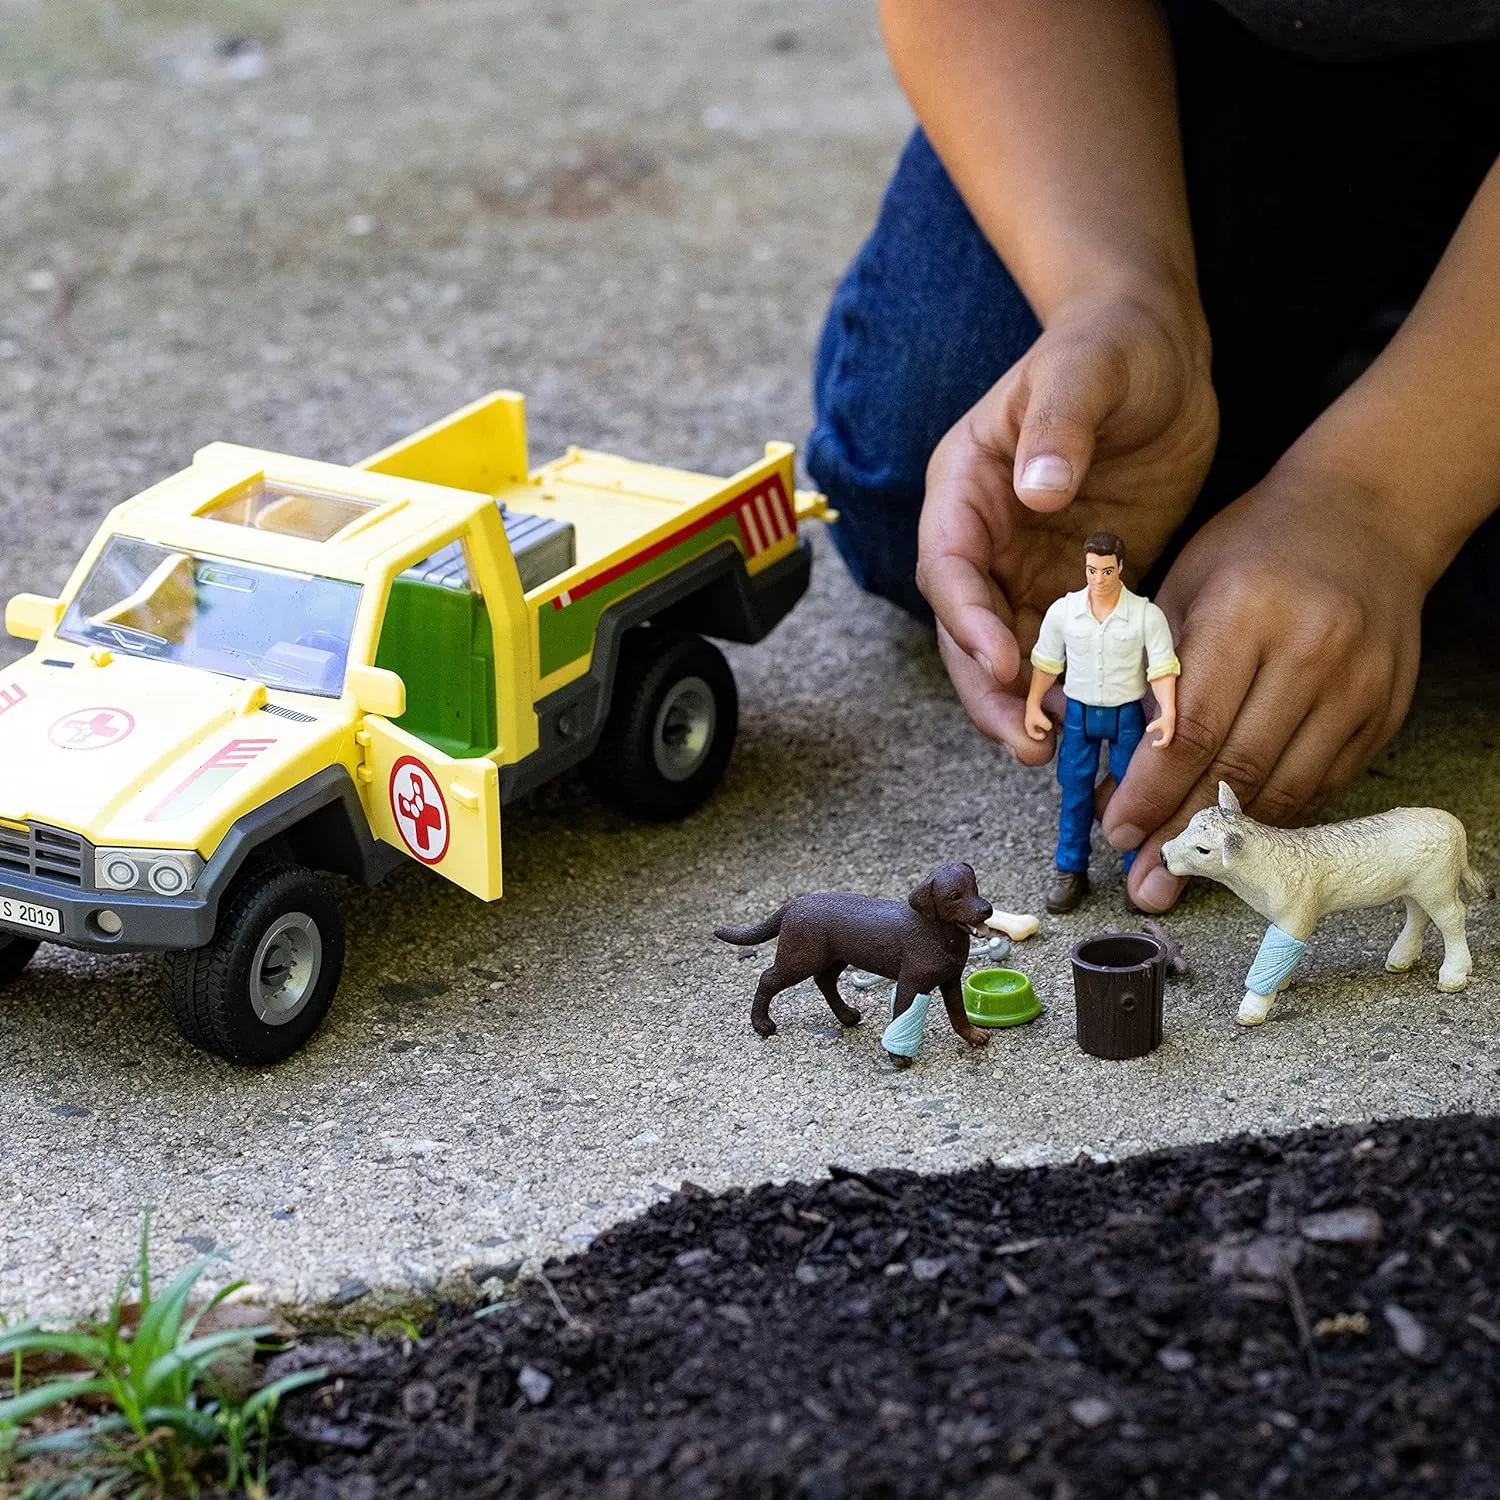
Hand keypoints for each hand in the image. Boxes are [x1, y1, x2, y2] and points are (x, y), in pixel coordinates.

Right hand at [917, 286, 1216, 760]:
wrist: (1159, 351)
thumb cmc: (1110, 346)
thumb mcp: (1085, 371)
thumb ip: (1059, 426)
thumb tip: (1038, 489)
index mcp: (965, 488)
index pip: (948, 566)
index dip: (967, 619)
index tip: (1001, 662)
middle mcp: (985, 538)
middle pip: (969, 629)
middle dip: (992, 690)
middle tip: (1027, 744)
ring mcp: (1028, 567)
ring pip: (1014, 653)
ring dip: (1033, 705)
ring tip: (1061, 756)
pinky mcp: (1076, 586)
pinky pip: (1071, 648)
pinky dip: (1084, 688)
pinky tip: (1109, 723)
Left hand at [1102, 457, 1425, 909]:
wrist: (1365, 516)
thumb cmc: (1253, 549)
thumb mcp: (1184, 586)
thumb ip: (1150, 673)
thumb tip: (1110, 766)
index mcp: (1245, 613)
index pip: (1190, 727)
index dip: (1151, 791)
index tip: (1118, 831)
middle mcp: (1310, 651)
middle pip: (1238, 768)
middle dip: (1185, 833)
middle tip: (1148, 880)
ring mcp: (1358, 684)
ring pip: (1288, 786)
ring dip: (1234, 840)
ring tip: (1189, 874)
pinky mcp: (1386, 708)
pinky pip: (1326, 780)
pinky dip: (1279, 812)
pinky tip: (1243, 834)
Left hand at [1144, 711, 1174, 748]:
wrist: (1169, 716)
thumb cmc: (1162, 720)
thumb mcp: (1157, 723)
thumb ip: (1152, 726)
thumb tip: (1147, 730)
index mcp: (1168, 734)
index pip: (1164, 743)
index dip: (1158, 744)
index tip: (1153, 743)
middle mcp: (1170, 736)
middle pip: (1165, 744)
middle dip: (1159, 745)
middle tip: (1153, 743)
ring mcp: (1170, 735)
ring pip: (1166, 743)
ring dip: (1160, 745)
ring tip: (1154, 742)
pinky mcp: (1169, 734)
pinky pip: (1166, 741)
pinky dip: (1162, 743)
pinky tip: (1157, 740)